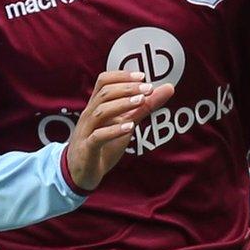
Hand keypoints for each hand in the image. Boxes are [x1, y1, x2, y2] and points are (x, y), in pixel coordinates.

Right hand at [65, 70, 173, 191]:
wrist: (81, 173)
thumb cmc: (103, 145)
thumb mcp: (126, 124)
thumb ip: (144, 107)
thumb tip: (168, 88)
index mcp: (97, 106)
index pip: (103, 81)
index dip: (122, 76)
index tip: (143, 76)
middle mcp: (89, 115)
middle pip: (104, 94)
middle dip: (127, 89)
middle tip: (148, 88)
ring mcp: (86, 131)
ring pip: (100, 112)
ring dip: (122, 104)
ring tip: (141, 101)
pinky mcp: (87, 149)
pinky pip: (97, 137)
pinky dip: (114, 130)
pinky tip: (130, 127)